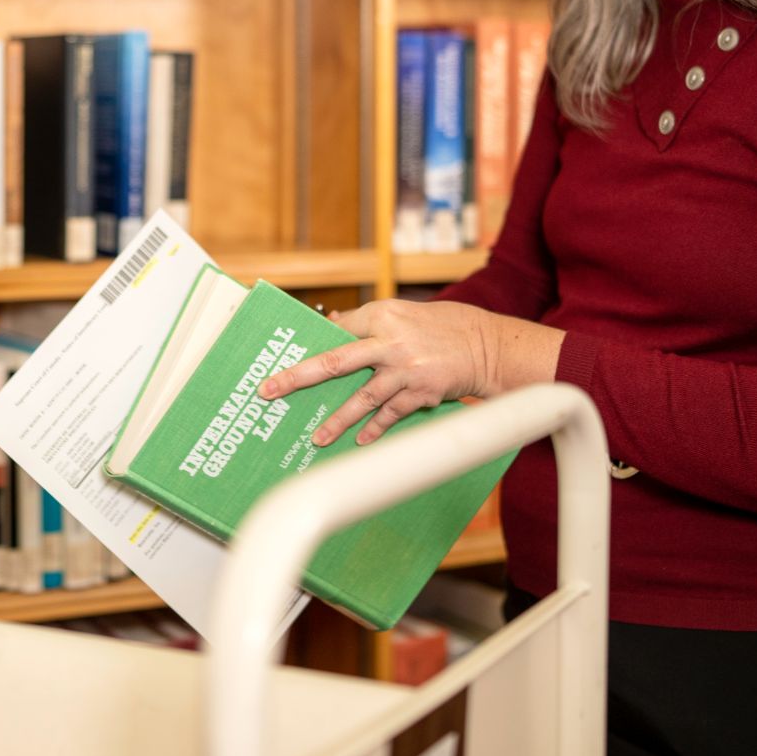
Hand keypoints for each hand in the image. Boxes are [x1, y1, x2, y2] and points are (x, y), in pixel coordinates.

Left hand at [257, 299, 562, 447]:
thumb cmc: (440, 327)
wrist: (486, 345)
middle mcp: (390, 342)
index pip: (335, 331)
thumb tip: (330, 327)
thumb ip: (367, 324)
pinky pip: (390, 415)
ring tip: (317, 438)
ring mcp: (406, 370)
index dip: (308, 345)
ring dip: (337, 420)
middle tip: (270, 391)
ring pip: (362, 398)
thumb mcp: (403, 314)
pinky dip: (375, 429)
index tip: (278, 361)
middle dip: (298, 377)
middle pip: (335, 361)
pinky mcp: (421, 393)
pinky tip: (360, 441)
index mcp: (382, 315)